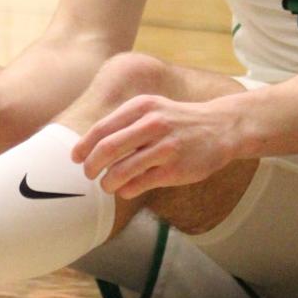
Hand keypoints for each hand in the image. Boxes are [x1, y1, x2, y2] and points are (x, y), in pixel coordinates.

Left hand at [72, 94, 244, 197]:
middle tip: (88, 174)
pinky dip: (126, 190)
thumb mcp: (153, 108)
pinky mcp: (175, 169)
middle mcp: (153, 124)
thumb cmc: (179, 120)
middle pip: (107, 149)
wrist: (221, 127)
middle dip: (91, 165)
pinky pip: (139, 184)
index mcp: (142, 107)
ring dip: (107, 182)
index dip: (84, 146)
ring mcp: (165, 147)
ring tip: (106, 185)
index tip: (75, 158)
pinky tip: (125, 189)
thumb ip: (125, 122)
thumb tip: (91, 144)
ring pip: (121, 170)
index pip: (102, 129)